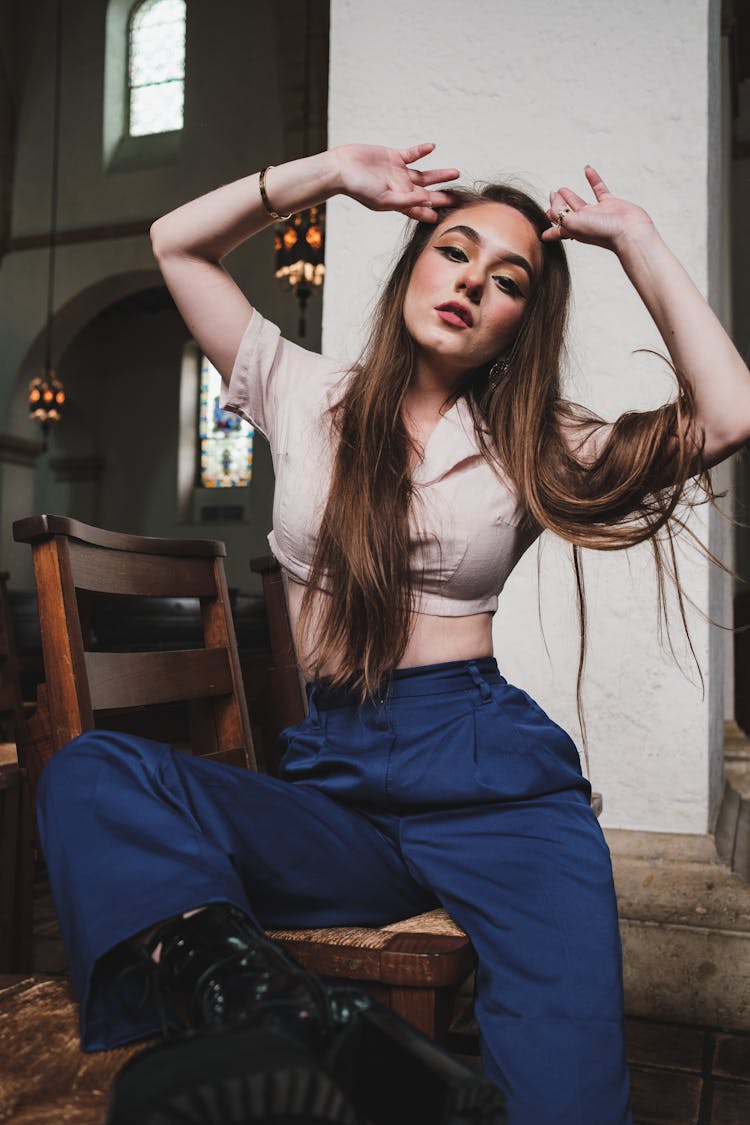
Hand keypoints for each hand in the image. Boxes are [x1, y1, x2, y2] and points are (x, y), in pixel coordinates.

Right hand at [334, 143, 459, 222]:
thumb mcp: (384, 199)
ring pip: (425, 174)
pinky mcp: (394, 157)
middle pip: (427, 193)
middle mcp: (401, 188)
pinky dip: (422, 151)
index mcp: (399, 202)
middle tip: (458, 198)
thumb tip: (427, 200)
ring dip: (440, 174)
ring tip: (455, 173)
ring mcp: (398, 173)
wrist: (342, 169)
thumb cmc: (359, 188)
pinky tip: (432, 147)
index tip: (449, 216)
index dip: (434, 213)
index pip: (421, 210)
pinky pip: (412, 154)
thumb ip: (406, 200)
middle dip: (442, 196)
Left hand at [542, 166, 654, 251]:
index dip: (549, 224)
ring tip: (561, 188)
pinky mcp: (611, 204)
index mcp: (573, 231)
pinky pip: (599, 189)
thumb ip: (559, 211)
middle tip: (551, 196)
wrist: (629, 232)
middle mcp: (584, 223)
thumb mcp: (571, 223)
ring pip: (580, 203)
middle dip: (557, 207)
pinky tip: (587, 170)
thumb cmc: (601, 232)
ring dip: (570, 196)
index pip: (557, 227)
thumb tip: (553, 199)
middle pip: (566, 214)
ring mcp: (598, 213)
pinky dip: (593, 179)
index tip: (541, 222)